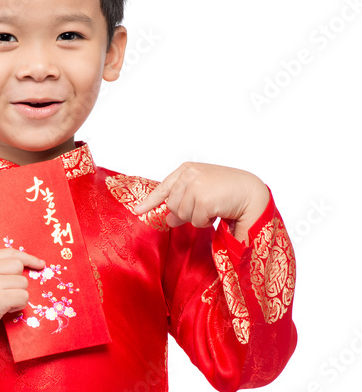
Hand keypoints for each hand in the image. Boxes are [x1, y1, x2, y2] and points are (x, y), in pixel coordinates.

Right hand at [0, 248, 45, 346]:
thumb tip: (30, 264)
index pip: (10, 253)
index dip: (28, 258)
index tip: (40, 264)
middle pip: (19, 267)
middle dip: (18, 281)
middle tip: (5, 293)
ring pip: (23, 283)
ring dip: (18, 296)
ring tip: (2, 303)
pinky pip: (23, 297)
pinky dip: (18, 306)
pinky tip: (4, 310)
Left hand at [135, 162, 268, 241]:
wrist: (252, 193)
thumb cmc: (229, 192)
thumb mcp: (202, 193)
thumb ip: (183, 203)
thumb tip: (168, 220)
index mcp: (186, 170)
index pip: (163, 188)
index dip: (150, 201)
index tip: (138, 211)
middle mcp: (188, 175)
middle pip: (172, 206)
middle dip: (186, 212)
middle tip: (205, 207)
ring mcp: (195, 186)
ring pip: (182, 215)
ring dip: (197, 217)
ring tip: (214, 207)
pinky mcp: (203, 199)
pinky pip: (195, 221)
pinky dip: (206, 221)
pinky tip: (218, 211)